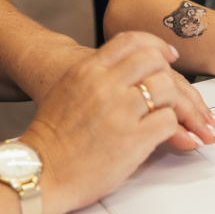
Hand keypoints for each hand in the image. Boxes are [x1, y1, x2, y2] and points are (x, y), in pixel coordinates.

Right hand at [20, 32, 214, 213]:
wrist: (41, 173)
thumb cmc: (52, 138)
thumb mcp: (68, 90)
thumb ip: (96, 76)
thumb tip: (127, 70)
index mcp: (87, 70)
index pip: (131, 40)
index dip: (156, 45)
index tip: (168, 54)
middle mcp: (105, 85)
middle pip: (154, 61)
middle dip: (168, 74)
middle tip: (173, 89)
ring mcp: (121, 111)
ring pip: (167, 89)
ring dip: (173, 103)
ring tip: (169, 115)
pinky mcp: (134, 138)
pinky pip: (168, 121)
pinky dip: (172, 128)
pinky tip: (164, 134)